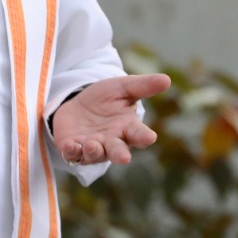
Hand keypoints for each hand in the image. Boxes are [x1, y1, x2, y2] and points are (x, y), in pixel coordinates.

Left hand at [51, 73, 171, 165]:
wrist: (78, 104)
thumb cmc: (105, 99)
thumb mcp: (122, 88)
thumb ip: (143, 86)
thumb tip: (167, 79)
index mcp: (127, 128)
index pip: (138, 134)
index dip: (144, 137)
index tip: (150, 137)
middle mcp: (111, 141)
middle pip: (118, 151)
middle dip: (120, 154)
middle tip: (124, 158)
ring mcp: (92, 147)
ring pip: (95, 155)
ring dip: (94, 151)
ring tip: (92, 144)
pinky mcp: (73, 148)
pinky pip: (73, 154)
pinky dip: (71, 152)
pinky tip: (70, 146)